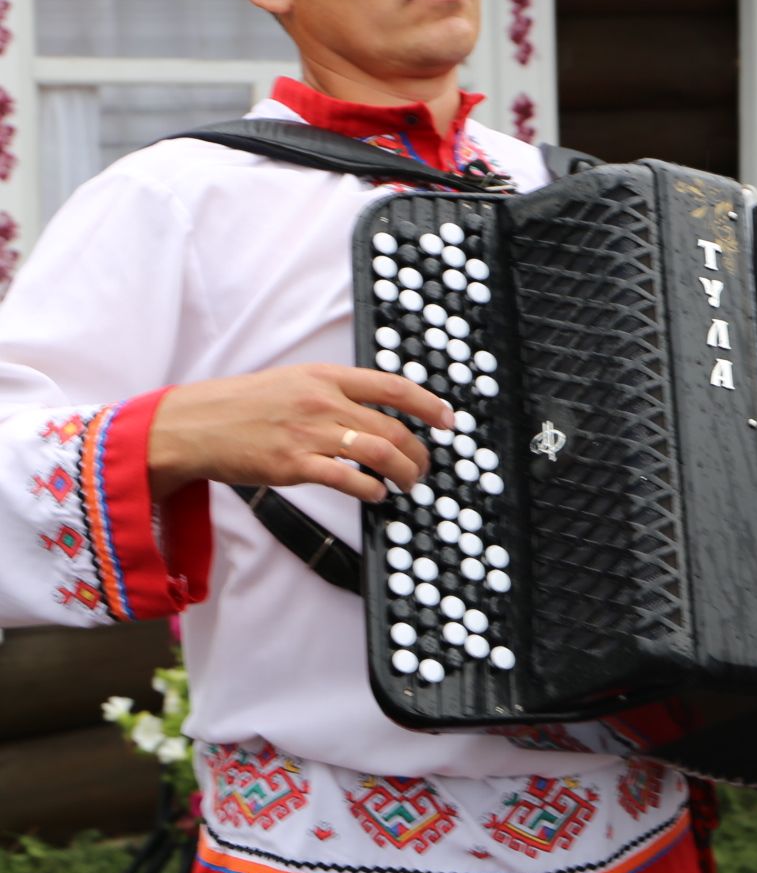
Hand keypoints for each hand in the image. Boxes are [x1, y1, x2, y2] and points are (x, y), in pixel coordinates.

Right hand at [148, 364, 452, 503]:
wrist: (194, 424)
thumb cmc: (244, 405)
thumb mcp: (294, 382)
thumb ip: (334, 392)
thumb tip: (376, 409)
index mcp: (326, 377)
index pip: (393, 386)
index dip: (428, 404)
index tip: (448, 420)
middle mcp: (321, 401)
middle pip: (391, 426)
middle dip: (418, 451)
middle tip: (423, 466)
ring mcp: (307, 433)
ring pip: (378, 451)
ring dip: (403, 471)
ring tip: (408, 483)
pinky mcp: (292, 465)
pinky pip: (346, 479)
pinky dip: (370, 489)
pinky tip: (377, 495)